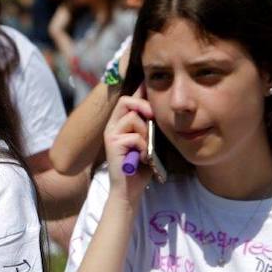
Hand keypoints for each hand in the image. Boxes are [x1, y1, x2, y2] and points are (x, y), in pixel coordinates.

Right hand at [104, 86, 153, 204]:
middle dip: (143, 105)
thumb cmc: (140, 167)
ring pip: (133, 118)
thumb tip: (160, 111)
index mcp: (120, 123)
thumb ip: (149, 127)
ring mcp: (110, 134)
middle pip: (126, 101)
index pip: (128, 99)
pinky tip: (142, 157)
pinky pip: (134, 136)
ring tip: (146, 148)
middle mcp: (112, 126)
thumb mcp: (148, 142)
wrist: (129, 189)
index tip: (149, 83)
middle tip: (154, 116)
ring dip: (145, 132)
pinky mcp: (112, 144)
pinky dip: (143, 146)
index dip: (139, 90)